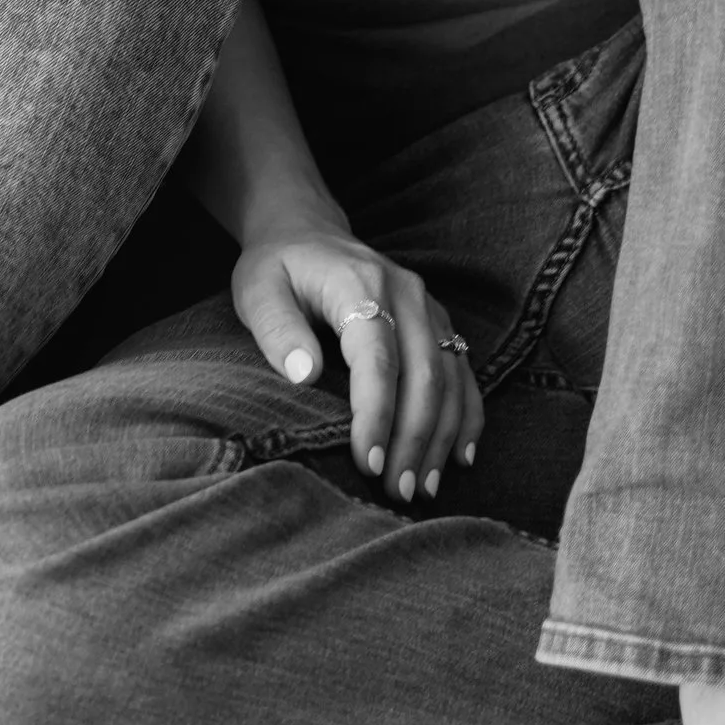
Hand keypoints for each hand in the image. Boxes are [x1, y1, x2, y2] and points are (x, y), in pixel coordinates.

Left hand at [232, 217, 483, 502]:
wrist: (307, 231)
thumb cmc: (278, 268)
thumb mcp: (258, 291)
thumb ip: (278, 330)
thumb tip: (303, 374)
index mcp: (361, 284)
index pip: (377, 357)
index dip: (377, 413)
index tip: (368, 463)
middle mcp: (407, 294)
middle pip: (425, 374)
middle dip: (414, 439)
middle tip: (397, 493)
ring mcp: (429, 308)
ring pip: (451, 379)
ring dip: (441, 438)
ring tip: (422, 489)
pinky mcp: (439, 323)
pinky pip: (464, 373)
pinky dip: (466, 417)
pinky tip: (460, 458)